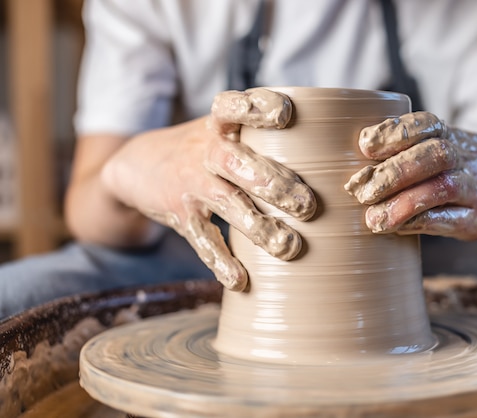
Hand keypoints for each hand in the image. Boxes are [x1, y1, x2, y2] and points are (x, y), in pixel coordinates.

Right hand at [101, 88, 315, 290]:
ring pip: (226, 204)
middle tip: (307, 206)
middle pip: (237, 162)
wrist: (137, 166)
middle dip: (273, 182)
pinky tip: (239, 280)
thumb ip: (259, 136)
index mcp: (219, 126)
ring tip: (289, 247)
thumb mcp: (221, 129)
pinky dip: (221, 262)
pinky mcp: (180, 216)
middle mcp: (205, 152)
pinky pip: (203, 240)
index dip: (255, 108)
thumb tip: (328, 150)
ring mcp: (191, 184)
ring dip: (258, 226)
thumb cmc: (202, 148)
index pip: (232, 108)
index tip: (283, 114)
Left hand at [344, 112, 476, 240]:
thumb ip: (407, 149)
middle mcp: (464, 157)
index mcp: (449, 134)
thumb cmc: (462, 163)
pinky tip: (394, 227)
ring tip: (372, 217)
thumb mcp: (444, 144)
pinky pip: (448, 219)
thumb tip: (355, 164)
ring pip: (442, 188)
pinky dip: (419, 223)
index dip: (394, 133)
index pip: (424, 125)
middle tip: (359, 189)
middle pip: (432, 155)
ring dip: (403, 202)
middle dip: (393, 171)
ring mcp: (474, 188)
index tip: (365, 144)